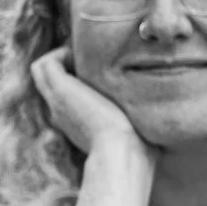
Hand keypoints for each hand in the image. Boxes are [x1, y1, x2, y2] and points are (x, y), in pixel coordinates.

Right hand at [31, 47, 148, 165]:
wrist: (122, 152)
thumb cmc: (137, 148)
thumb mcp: (136, 131)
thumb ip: (139, 123)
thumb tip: (163, 128)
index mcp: (77, 122)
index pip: (66, 94)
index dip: (79, 79)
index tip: (101, 70)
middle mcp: (61, 111)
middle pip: (50, 81)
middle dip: (69, 63)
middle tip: (92, 57)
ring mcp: (57, 101)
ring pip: (43, 71)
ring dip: (61, 56)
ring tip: (86, 53)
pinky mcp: (59, 90)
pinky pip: (44, 64)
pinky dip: (60, 53)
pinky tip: (84, 55)